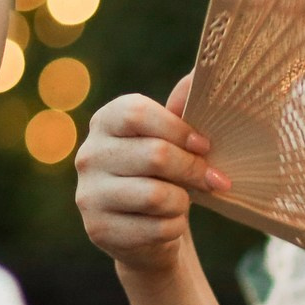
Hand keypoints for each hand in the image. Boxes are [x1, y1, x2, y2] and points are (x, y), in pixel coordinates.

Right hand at [73, 74, 227, 274]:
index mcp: (106, 121)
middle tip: (215, 180)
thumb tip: (202, 73)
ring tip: (184, 201)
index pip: (138, 113)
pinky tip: (169, 224)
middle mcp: (89, 155)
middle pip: (154, 155)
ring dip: (182, 201)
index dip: (178, 129)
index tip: (205, 145)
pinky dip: (173, 228)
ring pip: (156, 195)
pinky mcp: (98, 229)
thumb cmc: (163, 175)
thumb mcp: (172, 139)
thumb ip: (184, 109)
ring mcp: (89, 194)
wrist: (143, 231)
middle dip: (193, 169)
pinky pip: (155, 228)